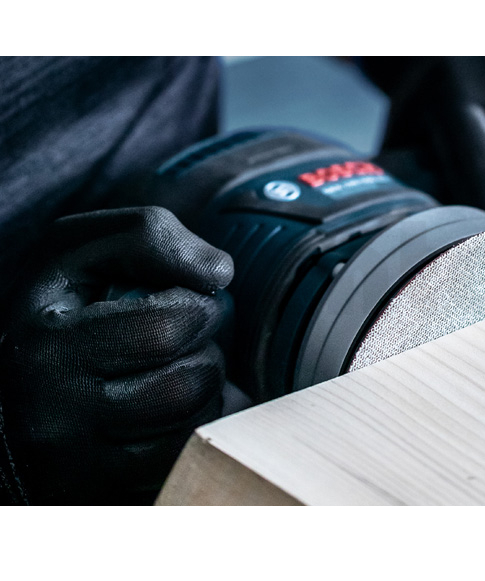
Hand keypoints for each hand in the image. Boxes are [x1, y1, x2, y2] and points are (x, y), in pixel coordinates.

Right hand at [0, 207, 233, 503]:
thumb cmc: (55, 316)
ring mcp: (80, 468)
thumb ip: (148, 236)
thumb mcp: (79, 253)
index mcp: (48, 347)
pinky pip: (187, 460)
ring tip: (174, 369)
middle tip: (187, 338)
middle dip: (206, 351)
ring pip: (194, 427)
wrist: (10, 398)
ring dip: (205, 390)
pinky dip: (197, 428)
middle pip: (188, 384)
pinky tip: (169, 409)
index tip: (187, 301)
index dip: (197, 307)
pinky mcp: (105, 494)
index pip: (166, 329)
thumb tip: (218, 273)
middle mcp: (55, 417)